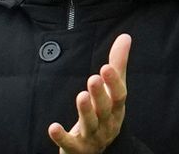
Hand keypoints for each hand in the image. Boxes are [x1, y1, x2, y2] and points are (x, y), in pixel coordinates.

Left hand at [48, 34, 130, 153]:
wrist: (96, 150)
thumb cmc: (105, 114)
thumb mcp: (112, 90)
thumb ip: (117, 64)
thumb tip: (125, 37)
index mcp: (116, 108)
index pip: (119, 95)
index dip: (114, 82)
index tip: (106, 67)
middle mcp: (107, 123)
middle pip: (104, 109)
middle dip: (100, 94)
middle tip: (93, 78)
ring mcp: (92, 137)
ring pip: (90, 124)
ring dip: (85, 111)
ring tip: (81, 96)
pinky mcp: (76, 148)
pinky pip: (69, 143)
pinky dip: (61, 137)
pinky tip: (53, 127)